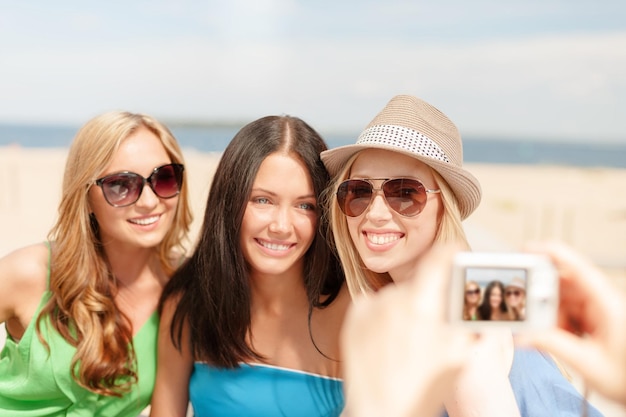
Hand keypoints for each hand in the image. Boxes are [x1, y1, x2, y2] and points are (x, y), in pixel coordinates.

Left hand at [341, 245, 474, 416]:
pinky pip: (376, 304)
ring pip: (398, 296)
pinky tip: (390, 339)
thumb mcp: (459, 354)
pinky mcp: (354, 316)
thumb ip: (467, 319)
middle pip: (419, 284)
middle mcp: (393, 298)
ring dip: (407, 308)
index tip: (456, 252)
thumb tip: (474, 297)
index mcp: (423, 303)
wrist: (380, 410)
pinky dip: (385, 315)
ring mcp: (371, 306)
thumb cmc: (423, 387)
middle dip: (430, 297)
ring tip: (409, 340)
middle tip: (435, 322)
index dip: (451, 253)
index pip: (439, 259)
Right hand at [519, 241, 625, 404]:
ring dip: (550, 316)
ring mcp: (597, 309)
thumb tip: (523, 335)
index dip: (551, 253)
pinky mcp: (593, 319)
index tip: (526, 249)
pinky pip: (567, 312)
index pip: (577, 267)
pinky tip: (560, 338)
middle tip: (528, 310)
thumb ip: (552, 345)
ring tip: (551, 335)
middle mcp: (602, 301)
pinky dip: (557, 324)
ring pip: (562, 300)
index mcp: (608, 304)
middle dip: (543, 296)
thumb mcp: (588, 363)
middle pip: (563, 283)